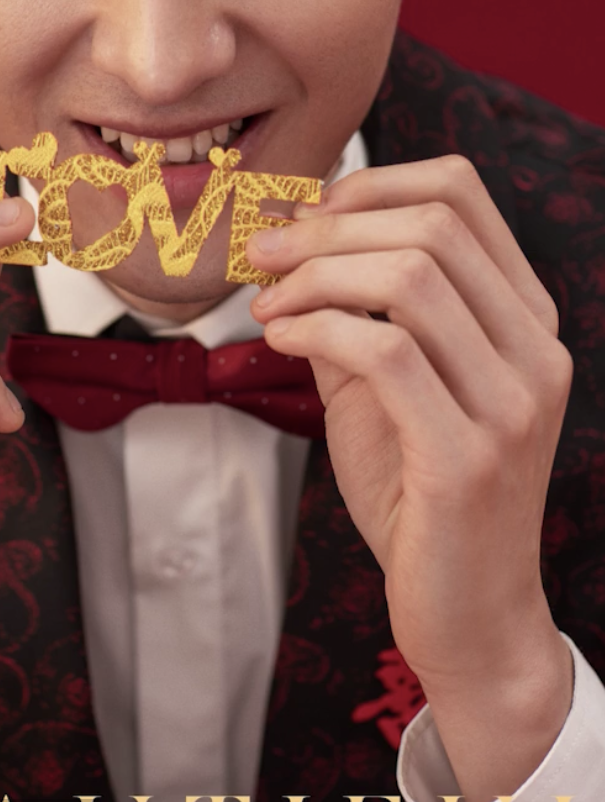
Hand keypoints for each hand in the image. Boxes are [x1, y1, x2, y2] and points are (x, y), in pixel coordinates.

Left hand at [247, 155, 573, 799]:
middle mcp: (535, 351)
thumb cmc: (423, 501)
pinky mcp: (469, 457)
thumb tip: (288, 238)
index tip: (303, 217)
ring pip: (410, 277)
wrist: (470, 618)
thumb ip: (355, 313)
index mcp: (526, 320)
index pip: (463, 191)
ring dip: (316, 277)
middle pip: (433, 223)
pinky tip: (281, 342)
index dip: (369, 183)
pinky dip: (318, 330)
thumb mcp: (386, 390)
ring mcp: (512, 404)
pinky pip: (386, 353)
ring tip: (268, 305)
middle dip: (328, 226)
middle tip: (264, 255)